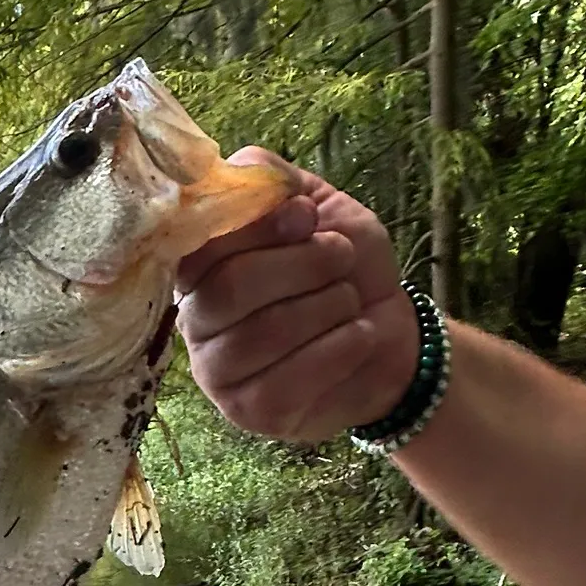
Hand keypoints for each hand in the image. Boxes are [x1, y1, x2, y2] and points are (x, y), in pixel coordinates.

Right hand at [176, 149, 419, 442]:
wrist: (392, 335)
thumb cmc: (344, 269)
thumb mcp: (317, 205)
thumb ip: (272, 180)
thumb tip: (242, 175)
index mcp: (199, 266)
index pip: (199, 244)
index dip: (256, 227)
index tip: (307, 217)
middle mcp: (194, 318)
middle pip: (229, 288)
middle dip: (301, 266)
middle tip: (342, 256)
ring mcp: (216, 371)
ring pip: (261, 335)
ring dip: (325, 307)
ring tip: (351, 299)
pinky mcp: (251, 411)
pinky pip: (288, 381)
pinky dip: (338, 349)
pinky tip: (359, 335)